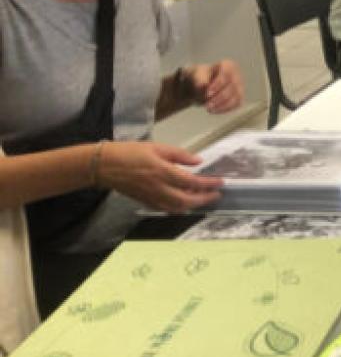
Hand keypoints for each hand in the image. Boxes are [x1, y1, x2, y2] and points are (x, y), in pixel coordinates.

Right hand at [96, 141, 223, 214]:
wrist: (104, 165)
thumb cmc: (130, 152)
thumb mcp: (157, 147)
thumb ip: (179, 155)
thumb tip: (198, 161)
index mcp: (163, 172)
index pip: (192, 182)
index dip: (209, 184)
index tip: (220, 183)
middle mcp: (159, 188)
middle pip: (187, 201)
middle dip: (204, 199)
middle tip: (216, 194)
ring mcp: (151, 197)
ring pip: (177, 208)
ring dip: (192, 205)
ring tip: (202, 197)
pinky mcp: (144, 201)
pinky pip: (165, 209)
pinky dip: (178, 208)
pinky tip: (184, 202)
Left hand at [184, 60, 243, 113]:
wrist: (201, 85)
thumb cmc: (200, 77)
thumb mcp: (196, 75)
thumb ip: (199, 79)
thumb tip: (203, 85)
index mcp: (228, 65)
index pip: (227, 73)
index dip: (219, 84)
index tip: (208, 93)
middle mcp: (237, 75)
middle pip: (232, 87)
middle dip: (219, 98)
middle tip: (207, 105)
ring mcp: (239, 87)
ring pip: (236, 97)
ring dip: (222, 105)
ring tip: (209, 109)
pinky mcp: (239, 97)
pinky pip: (236, 104)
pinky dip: (225, 109)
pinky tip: (214, 110)